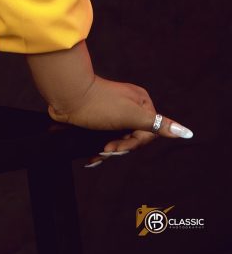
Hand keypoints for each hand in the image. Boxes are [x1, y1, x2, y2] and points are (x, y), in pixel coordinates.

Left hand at [46, 74, 193, 167]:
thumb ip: (158, 125)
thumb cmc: (99, 104)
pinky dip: (99, 149)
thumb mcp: (132, 115)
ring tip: (96, 154)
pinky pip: (105, 138)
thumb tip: (187, 133)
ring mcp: (113, 111)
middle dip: (119, 148)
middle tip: (105, 149)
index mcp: (141, 102)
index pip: (148, 132)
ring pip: (118, 140)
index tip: (118, 147)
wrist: (65, 96)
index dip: (134, 143)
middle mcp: (129, 105)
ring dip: (108, 151)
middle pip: (133, 137)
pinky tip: (91, 157)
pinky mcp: (99, 118)